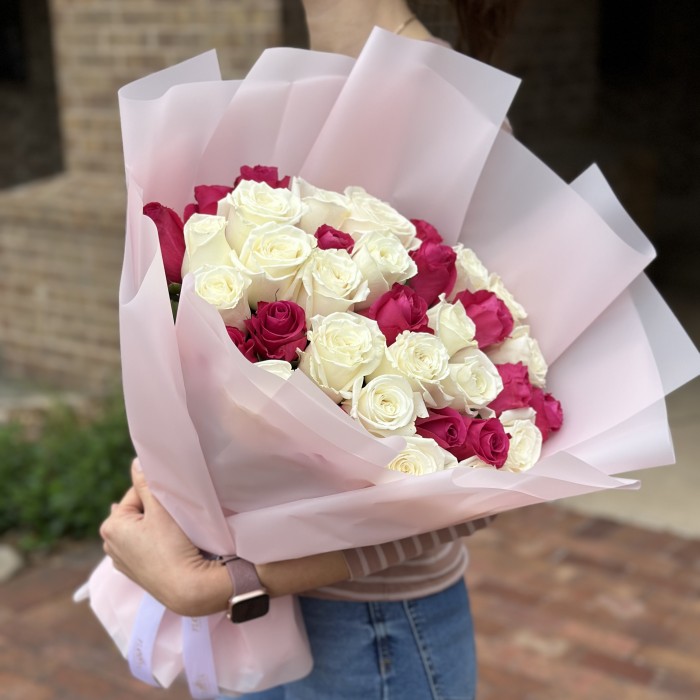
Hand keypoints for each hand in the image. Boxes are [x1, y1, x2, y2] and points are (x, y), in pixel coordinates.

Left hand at [100, 459, 229, 615]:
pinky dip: (155, 542)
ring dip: (155, 525)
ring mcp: (121, 561)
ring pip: (141, 529)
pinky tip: (168, 545)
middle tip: (176, 516)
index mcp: (111, 526)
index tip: (174, 502)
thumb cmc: (172, 546)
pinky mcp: (135, 573)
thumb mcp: (160, 509)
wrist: (186, 588)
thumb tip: (137, 461)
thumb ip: (147, 483)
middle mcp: (109, 544)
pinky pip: (144, 546)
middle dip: (155, 510)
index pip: (136, 493)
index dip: (157, 494)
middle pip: (137, 512)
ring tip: (174, 531)